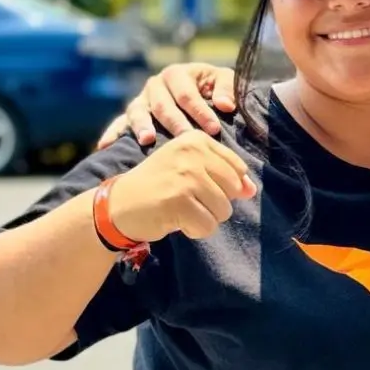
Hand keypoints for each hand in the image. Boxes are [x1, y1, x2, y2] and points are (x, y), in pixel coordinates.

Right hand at [97, 63, 238, 148]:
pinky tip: (104, 146)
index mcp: (177, 74)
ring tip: (147, 140)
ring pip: (138, 111)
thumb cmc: (213, 87)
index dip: (201, 111)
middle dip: (176, 123)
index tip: (214, 129)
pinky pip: (119, 122)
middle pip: (163, 105)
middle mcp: (156, 85)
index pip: (187, 94)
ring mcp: (141, 99)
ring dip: (142, 126)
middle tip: (186, 140)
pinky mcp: (131, 114)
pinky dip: (112, 133)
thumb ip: (227, 88)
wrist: (198, 91)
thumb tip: (225, 105)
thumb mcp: (223, 80)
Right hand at [107, 130, 256, 241]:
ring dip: (205, 218)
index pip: (237, 168)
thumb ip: (223, 175)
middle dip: (216, 203)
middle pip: (233, 190)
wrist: (118, 205)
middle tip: (188, 200)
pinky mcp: (178, 201)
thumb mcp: (190, 169)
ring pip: (224, 210)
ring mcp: (185, 176)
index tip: (199, 187)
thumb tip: (251, 190)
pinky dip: (195, 230)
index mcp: (197, 139)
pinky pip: (208, 226)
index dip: (226, 186)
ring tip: (181, 210)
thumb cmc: (159, 186)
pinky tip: (176, 221)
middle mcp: (192, 153)